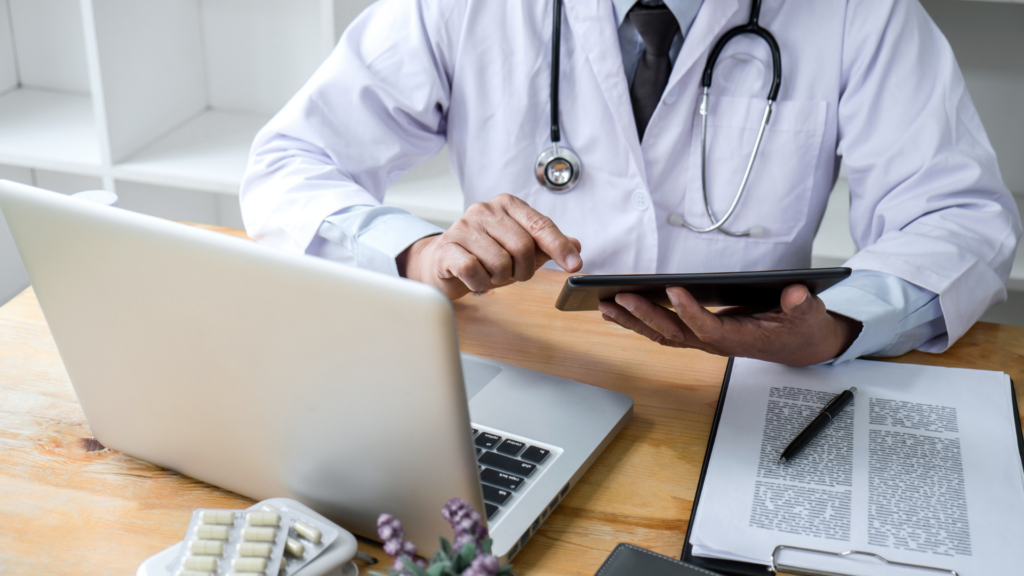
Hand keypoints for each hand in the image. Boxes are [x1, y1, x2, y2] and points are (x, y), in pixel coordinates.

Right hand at [398, 194, 582, 299]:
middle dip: (523, 270)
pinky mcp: (447, 247)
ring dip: (500, 278)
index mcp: (507, 205)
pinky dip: (480, 282)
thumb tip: (576, 246)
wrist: (444, 264)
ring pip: (500, 262)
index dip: (559, 247)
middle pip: (523, 247)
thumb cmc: (485, 255)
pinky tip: (475, 279)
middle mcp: (485, 210)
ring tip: (490, 274)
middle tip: (512, 274)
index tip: (575, 265)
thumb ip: (547, 245)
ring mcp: (463, 226)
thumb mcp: (520, 250)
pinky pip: (473, 271)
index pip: (540, 224)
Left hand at [598, 284, 861, 365]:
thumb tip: (796, 294)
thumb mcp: (809, 314)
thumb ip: (802, 306)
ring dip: (632, 321)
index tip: (673, 289)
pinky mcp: (697, 334)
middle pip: (673, 333)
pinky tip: (617, 310)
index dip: (690, 311)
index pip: (709, 326)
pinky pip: (663, 331)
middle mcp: (715, 342)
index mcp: (739, 337)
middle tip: (618, 297)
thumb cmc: (799, 327)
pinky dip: (638, 322)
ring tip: (604, 304)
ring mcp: (703, 340)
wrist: (798, 345)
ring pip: (661, 334)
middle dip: (644, 316)